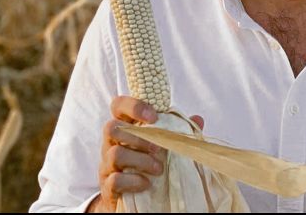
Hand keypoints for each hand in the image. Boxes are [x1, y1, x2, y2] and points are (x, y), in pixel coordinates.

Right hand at [87, 96, 204, 212]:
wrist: (135, 199)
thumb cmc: (150, 164)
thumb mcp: (164, 146)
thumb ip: (179, 131)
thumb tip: (198, 119)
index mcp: (125, 128)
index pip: (118, 106)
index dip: (133, 106)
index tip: (154, 117)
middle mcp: (111, 143)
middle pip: (111, 128)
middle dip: (139, 137)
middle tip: (159, 149)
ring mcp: (107, 165)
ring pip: (114, 154)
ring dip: (140, 160)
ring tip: (159, 169)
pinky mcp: (108, 187)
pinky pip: (114, 180)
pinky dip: (133, 181)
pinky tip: (147, 183)